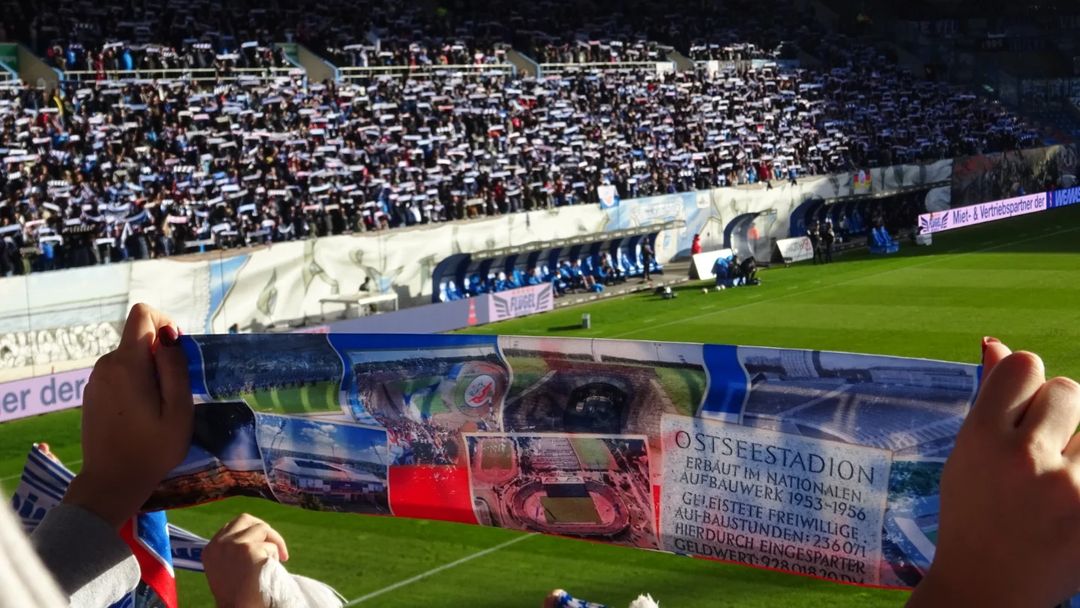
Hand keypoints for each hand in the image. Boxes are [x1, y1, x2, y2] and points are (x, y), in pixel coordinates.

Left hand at [63, 303, 192, 527]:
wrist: (111, 482)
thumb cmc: (152, 449)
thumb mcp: (178, 410)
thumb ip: (174, 367)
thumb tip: (169, 335)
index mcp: (127, 364)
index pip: (142, 314)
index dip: (164, 322)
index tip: (177, 353)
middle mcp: (106, 365)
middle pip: (138, 338)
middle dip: (160, 354)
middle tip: (173, 392)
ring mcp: (95, 379)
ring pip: (129, 356)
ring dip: (148, 371)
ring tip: (158, 407)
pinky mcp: (92, 393)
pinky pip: (118, 373)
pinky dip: (134, 383)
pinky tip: (141, 414)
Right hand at [204, 514, 289, 607]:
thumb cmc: (237, 595)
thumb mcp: (226, 568)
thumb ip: (232, 551)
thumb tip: (255, 534)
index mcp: (210, 549)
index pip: (232, 526)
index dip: (250, 532)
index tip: (263, 544)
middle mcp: (219, 544)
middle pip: (245, 519)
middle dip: (264, 530)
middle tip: (276, 547)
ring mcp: (233, 545)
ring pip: (262, 529)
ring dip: (273, 544)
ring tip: (274, 563)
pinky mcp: (248, 550)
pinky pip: (271, 546)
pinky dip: (276, 557)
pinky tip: (270, 571)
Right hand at [909, 338, 1079, 606]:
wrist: (988, 588)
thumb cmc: (975, 515)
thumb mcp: (967, 456)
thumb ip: (989, 400)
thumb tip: (996, 342)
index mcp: (980, 437)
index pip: (1026, 367)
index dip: (1027, 386)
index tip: (1021, 413)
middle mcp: (1022, 457)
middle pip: (1070, 390)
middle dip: (1062, 415)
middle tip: (1046, 453)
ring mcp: (1067, 487)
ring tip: (1061, 477)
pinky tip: (1069, 491)